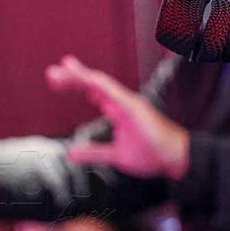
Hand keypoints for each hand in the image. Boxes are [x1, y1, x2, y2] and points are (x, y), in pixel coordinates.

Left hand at [46, 55, 189, 179]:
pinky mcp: (136, 109)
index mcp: (118, 109)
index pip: (94, 91)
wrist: (178, 160)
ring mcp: (129, 103)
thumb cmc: (153, 154)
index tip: (59, 77)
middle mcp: (122, 102)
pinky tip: (88, 81)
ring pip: (101, 84)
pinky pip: (116, 94)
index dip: (77, 83)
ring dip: (81, 77)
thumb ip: (94, 153)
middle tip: (52, 72)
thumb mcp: (116, 156)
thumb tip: (71, 154)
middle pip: (93, 84)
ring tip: (62, 70)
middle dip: (73, 77)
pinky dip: (101, 86)